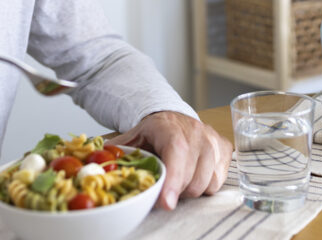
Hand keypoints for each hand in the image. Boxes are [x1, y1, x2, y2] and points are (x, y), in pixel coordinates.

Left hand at [106, 111, 232, 209]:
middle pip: (193, 176)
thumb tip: (96, 168)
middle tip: (164, 189)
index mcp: (170, 127)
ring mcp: (212, 139)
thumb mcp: (132, 139)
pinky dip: (205, 185)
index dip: (173, 179)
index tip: (165, 203)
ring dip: (191, 190)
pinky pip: (218, 180)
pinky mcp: (224, 148)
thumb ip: (117, 154)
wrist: (172, 118)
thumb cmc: (152, 134)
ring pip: (207, 182)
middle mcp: (196, 130)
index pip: (177, 151)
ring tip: (178, 180)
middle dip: (176, 191)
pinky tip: (193, 175)